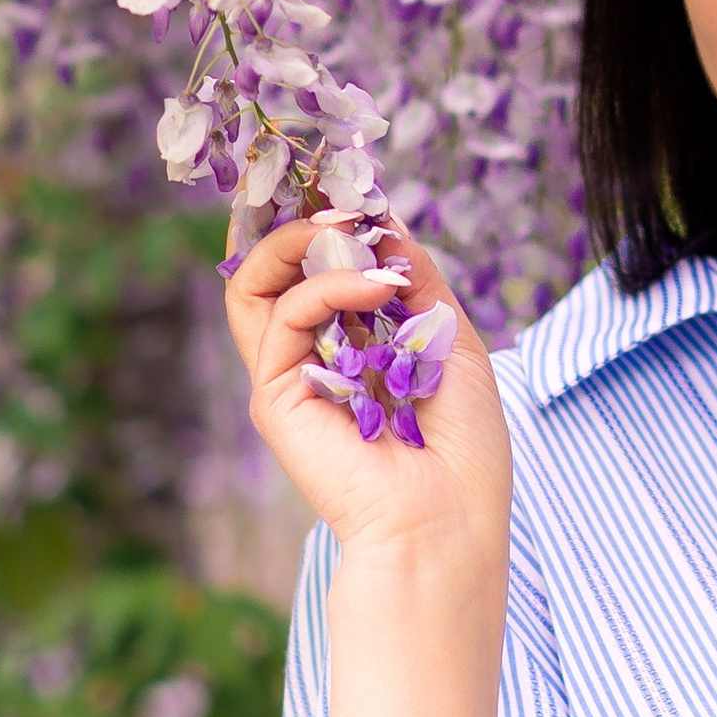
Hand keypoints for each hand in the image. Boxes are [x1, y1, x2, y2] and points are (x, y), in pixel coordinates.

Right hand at [224, 219, 512, 574]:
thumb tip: (385, 220)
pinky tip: (377, 286)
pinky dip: (329, 286)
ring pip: (252, 286)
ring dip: (297, 240)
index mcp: (351, 353)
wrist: (448, 523)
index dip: (324, 227)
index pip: (314, 273)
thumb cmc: (463, 450)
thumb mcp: (451, 341)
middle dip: (295, 221)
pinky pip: (283, 317)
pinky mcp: (273, 398)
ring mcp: (287, 379)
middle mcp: (311, 363)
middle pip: (270, 273)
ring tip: (347, 225)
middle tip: (337, 196)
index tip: (356, 192)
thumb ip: (416, 280)